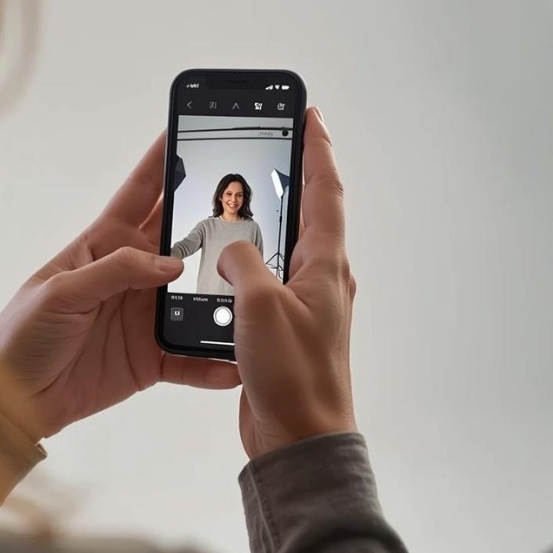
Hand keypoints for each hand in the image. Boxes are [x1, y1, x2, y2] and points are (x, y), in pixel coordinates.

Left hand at [0, 134, 240, 441]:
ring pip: (197, 294)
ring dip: (224, 290)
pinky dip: (213, 359)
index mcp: (105, 244)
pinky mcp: (152, 355)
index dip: (165, 161)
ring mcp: (145, 314)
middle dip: (214, 220)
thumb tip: (171, 264)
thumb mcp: (61, 290)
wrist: (11, 399)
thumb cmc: (21, 333)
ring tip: (257, 285)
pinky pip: (191, 355)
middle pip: (182, 238)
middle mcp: (132, 274)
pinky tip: (237, 361)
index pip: (141, 192)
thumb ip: (115, 271)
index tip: (191, 132)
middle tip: (251, 207)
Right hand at [217, 108, 357, 459]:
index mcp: (326, 264)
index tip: (309, 115)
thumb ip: (244, 262)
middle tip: (274, 142)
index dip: (317, 149)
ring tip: (245, 190)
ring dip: (269, 215)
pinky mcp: (282, 323)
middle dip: (293, 173)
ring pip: (285, 243)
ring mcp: (303, 300)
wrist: (299, 438)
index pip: (325, 191)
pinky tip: (227, 256)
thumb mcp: (262, 305)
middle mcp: (320, 277)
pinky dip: (249, 257)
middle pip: (309, 211)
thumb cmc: (293, 375)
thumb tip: (233, 247)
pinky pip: (265, 277)